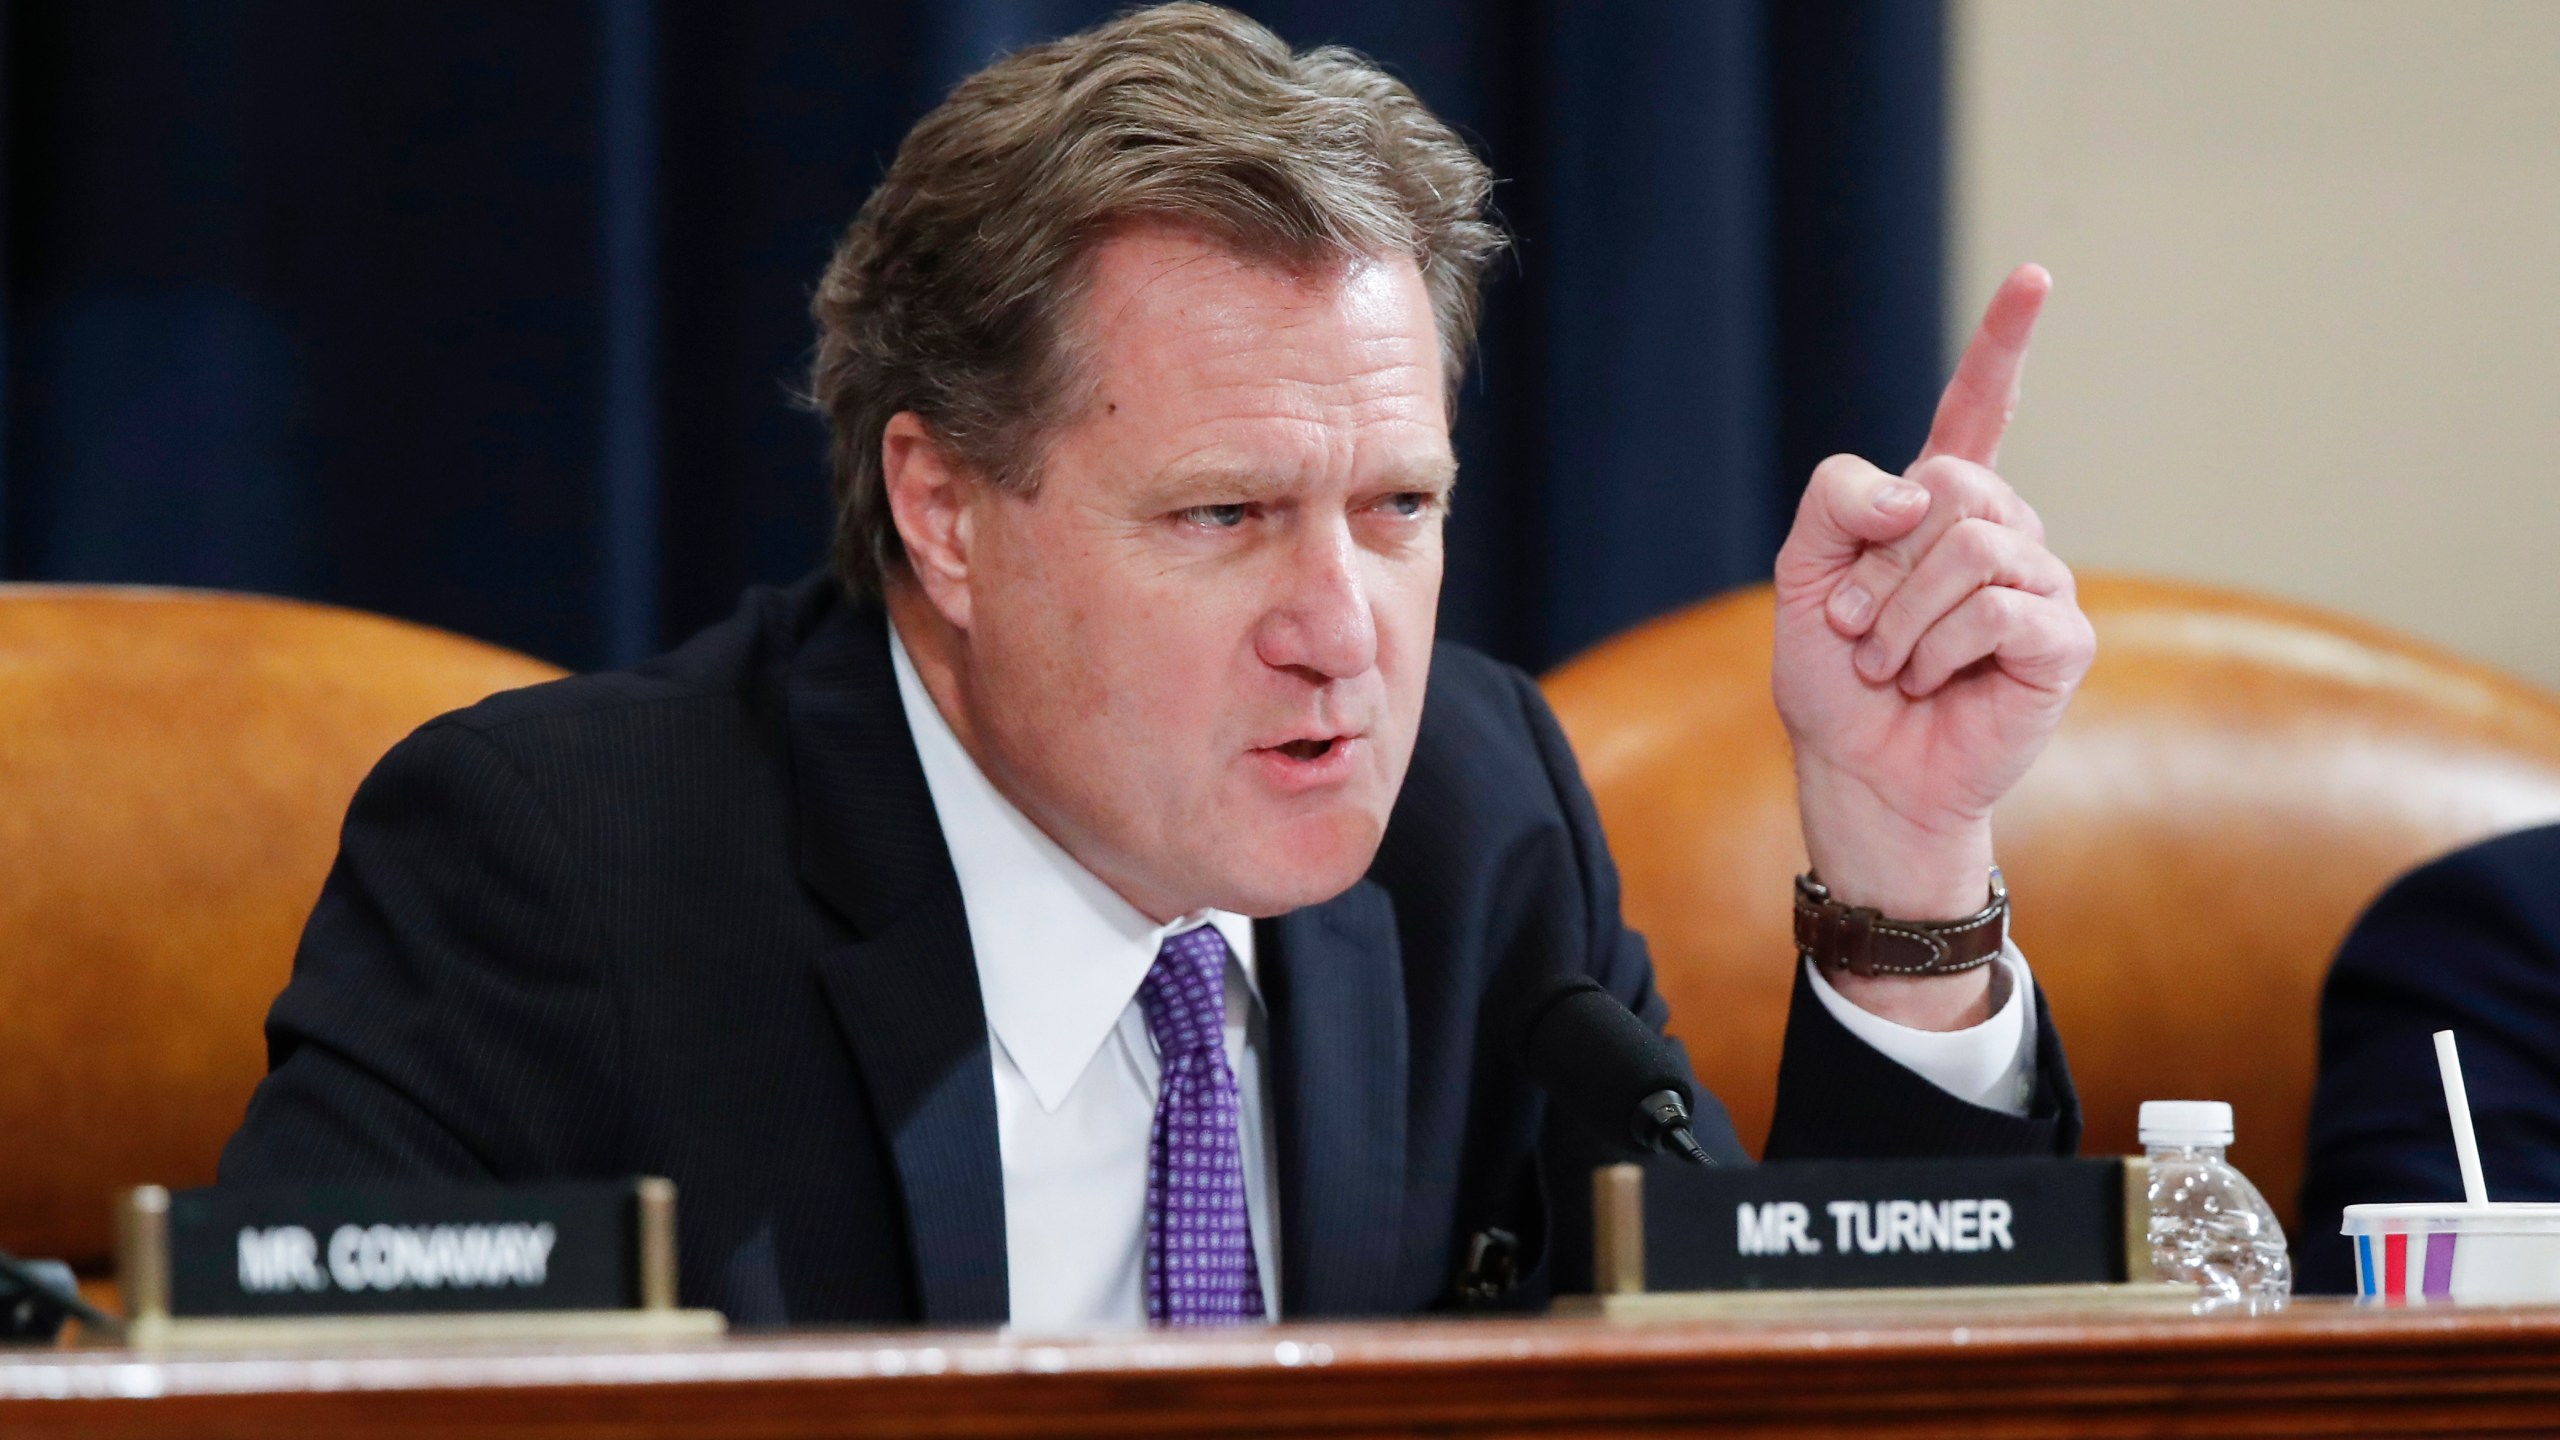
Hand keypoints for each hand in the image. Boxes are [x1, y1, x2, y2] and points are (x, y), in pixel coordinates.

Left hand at [1770, 265, 2094, 1025]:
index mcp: (1938, 507)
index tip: (2034, 275)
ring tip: (1888, 663)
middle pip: (1953, 486)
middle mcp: (2000, 532)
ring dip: (1902, 616)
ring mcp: (2039, 581)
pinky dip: (1940, 647)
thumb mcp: (1802, 573)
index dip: (2004, 343)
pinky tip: (1930, 681)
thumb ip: (1838, 500)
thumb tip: (1920, 494)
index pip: (1979, 408)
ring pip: (1973, 546)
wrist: (1856, 769)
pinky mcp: (2062, 639)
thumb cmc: (1832, 677)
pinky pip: (2000, 606)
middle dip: (1882, 564)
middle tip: (1857, 628)